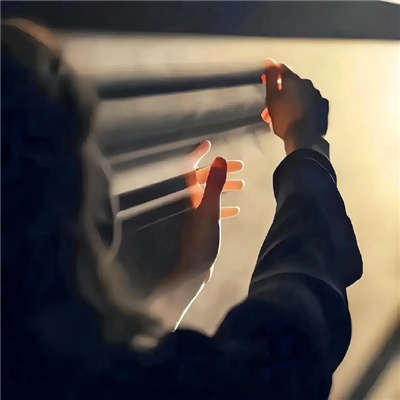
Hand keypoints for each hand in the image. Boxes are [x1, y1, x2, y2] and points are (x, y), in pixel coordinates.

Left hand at [147, 141, 243, 328]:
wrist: (188, 273)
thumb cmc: (197, 241)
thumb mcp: (208, 211)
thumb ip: (213, 185)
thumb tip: (218, 159)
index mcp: (183, 195)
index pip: (186, 167)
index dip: (196, 153)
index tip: (209, 143)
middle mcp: (184, 202)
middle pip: (202, 180)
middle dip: (221, 172)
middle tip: (241, 167)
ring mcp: (189, 216)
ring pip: (208, 195)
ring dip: (224, 188)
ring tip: (242, 185)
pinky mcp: (196, 228)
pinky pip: (210, 212)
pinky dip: (222, 207)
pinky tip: (236, 209)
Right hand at [261, 60, 328, 154]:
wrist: (304, 138)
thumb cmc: (286, 119)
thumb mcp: (272, 98)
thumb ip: (271, 78)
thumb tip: (269, 62)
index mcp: (294, 80)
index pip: (281, 69)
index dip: (271, 76)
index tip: (266, 84)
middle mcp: (308, 84)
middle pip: (291, 84)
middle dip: (280, 94)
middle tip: (271, 109)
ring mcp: (317, 96)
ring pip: (300, 94)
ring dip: (291, 102)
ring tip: (283, 117)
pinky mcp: (323, 108)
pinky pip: (310, 104)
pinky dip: (303, 108)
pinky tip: (296, 118)